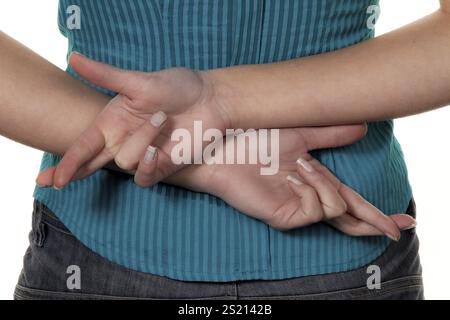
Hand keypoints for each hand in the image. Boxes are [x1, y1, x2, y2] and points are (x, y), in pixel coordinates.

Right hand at [46, 52, 228, 188]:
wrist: (212, 100)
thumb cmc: (178, 87)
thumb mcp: (140, 81)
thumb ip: (107, 77)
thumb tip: (72, 57)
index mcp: (113, 122)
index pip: (84, 145)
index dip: (68, 161)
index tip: (49, 178)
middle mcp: (124, 141)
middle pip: (91, 165)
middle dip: (73, 172)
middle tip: (56, 183)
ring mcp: (142, 155)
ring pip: (125, 163)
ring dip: (141, 140)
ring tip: (162, 118)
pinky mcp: (162, 166)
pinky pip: (145, 176)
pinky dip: (148, 164)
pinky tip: (157, 150)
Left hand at [165, 125, 415, 237]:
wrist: (225, 145)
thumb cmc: (256, 138)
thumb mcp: (301, 134)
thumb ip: (330, 135)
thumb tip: (362, 128)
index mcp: (314, 180)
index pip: (351, 200)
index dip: (376, 212)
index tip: (404, 222)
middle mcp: (307, 197)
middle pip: (349, 217)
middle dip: (375, 220)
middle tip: (400, 227)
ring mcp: (295, 208)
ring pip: (335, 207)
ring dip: (325, 183)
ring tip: (300, 166)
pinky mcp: (283, 215)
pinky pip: (315, 209)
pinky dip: (310, 189)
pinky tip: (292, 176)